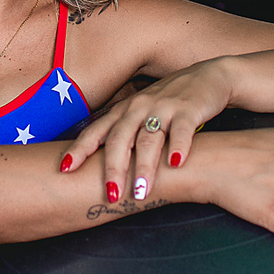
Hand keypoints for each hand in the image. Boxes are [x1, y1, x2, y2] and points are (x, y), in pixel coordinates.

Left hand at [62, 60, 236, 200]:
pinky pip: (181, 130)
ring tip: (142, 192)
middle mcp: (139, 107)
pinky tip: (176, 164)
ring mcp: (163, 107)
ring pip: (149, 139)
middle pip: (120, 139)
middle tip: (111, 196)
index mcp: (124, 111)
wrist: (209, 77)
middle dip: (114, 168)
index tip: (65, 169)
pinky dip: (178, 147)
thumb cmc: (170, 102)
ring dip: (144, 167)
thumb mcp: (141, 113)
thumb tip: (100, 166)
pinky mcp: (189, 109)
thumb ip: (123, 134)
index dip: (79, 149)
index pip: (96, 131)